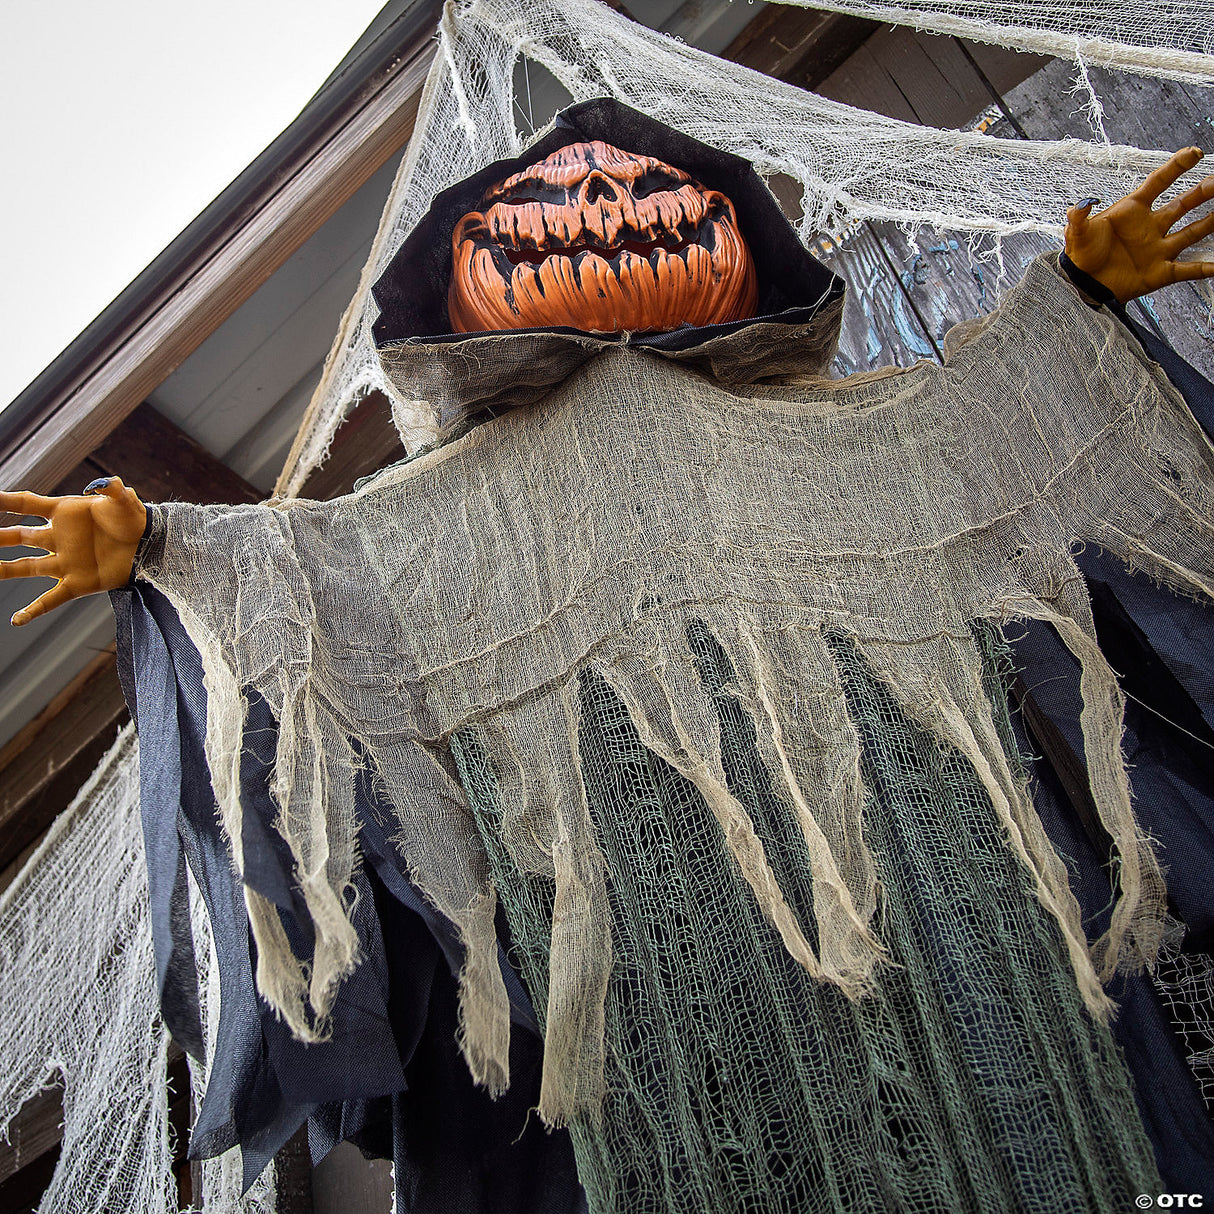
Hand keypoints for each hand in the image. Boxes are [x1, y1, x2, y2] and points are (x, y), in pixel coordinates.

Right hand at [0, 478, 146, 625]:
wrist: (149, 545)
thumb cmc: (133, 519)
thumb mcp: (123, 500)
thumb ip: (112, 489)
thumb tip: (106, 483)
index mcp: (64, 513)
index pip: (26, 504)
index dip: (4, 501)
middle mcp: (58, 537)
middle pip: (18, 536)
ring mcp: (65, 561)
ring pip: (25, 567)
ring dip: (2, 570)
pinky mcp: (77, 583)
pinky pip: (50, 599)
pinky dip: (34, 610)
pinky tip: (16, 620)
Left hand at [1064, 146, 1213, 302]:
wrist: (1082, 285)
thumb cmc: (1082, 255)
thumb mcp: (1077, 234)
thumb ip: (1079, 218)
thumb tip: (1081, 205)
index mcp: (1132, 211)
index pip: (1158, 183)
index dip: (1174, 168)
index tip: (1194, 153)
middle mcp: (1150, 227)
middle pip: (1182, 204)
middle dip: (1201, 192)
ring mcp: (1158, 249)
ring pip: (1192, 232)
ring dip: (1210, 222)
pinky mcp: (1160, 272)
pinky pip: (1188, 269)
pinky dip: (1205, 267)